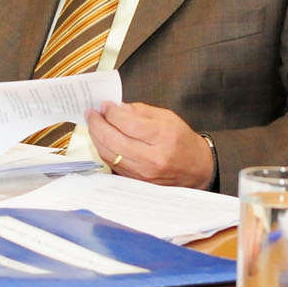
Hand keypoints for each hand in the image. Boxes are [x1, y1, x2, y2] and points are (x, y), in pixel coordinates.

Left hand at [84, 101, 213, 188]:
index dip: (111, 113)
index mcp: (163, 137)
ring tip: (93, 124)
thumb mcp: (168, 118)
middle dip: (97, 124)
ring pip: (109, 153)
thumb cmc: (183, 142)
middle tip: (91, 113)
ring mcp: (142, 172)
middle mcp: (152, 157)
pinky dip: (104, 149)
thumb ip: (141, 111)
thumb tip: (117, 108)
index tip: (105, 105)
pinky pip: (112, 163)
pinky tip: (101, 139)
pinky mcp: (136, 180)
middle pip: (113, 140)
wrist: (196, 169)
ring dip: (96, 137)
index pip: (128, 123)